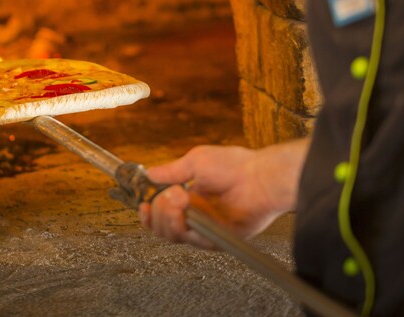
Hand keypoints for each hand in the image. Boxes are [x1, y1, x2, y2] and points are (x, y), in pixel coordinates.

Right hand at [138, 139, 308, 249]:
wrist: (259, 177)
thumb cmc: (233, 165)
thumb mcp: (195, 161)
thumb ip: (171, 171)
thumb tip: (149, 174)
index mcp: (189, 198)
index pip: (161, 212)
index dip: (149, 212)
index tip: (144, 206)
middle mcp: (195, 216)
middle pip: (162, 227)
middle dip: (159, 212)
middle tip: (172, 195)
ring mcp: (205, 229)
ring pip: (173, 236)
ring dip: (169, 219)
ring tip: (181, 201)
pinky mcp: (217, 240)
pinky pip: (193, 242)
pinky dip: (187, 229)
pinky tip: (189, 213)